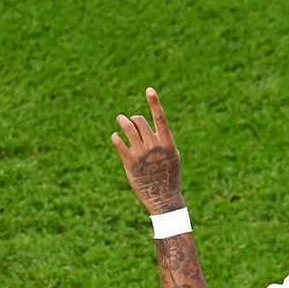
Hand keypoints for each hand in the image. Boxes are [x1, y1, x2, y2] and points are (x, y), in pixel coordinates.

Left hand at [111, 88, 185, 214]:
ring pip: (127, 129)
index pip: (160, 117)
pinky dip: (116, 137)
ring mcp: (141, 153)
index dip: (155, 102)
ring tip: (120, 119)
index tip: (149, 90)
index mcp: (167, 142)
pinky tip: (115, 137)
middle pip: (140, 121)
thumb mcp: (172, 156)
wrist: (163, 197)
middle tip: (129, 120)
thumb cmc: (169, 175)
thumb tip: (153, 125)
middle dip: (133, 118)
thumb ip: (163, 140)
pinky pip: (119, 142)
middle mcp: (154, 145)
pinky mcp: (129, 161)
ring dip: (122, 121)